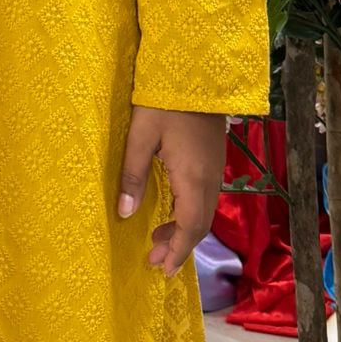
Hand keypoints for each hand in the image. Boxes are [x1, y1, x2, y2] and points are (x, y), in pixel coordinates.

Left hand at [117, 107, 226, 278]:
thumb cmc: (163, 102)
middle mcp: (210, 179)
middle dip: (178, 245)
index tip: (164, 270)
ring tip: (157, 240)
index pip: (190, 226)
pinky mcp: (214, 159)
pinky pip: (205, 197)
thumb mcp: (140, 137)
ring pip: (203, 211)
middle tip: (154, 261)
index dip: (177, 250)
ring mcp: (216, 169)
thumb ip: (133, 176)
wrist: (195, 71)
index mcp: (193, 178)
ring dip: (183, 229)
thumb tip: (125, 214)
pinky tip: (172, 211)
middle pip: (199, 224)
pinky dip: (189, 213)